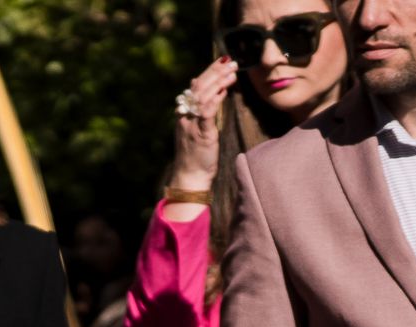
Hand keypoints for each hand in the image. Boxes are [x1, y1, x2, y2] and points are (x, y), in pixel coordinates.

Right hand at [168, 59, 236, 201]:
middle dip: (215, 72)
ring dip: (218, 82)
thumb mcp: (197, 128)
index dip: (209, 71)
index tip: (222, 60)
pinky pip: (206, 113)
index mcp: (184, 113)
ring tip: (231, 71)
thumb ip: (201, 109)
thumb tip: (204, 89)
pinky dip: (214, 100)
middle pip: (199, 87)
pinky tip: (224, 91)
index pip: (196, 86)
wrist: (189, 176)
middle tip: (230, 61)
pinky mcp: (200, 134)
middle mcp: (185, 116)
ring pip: (202, 96)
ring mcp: (191, 124)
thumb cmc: (196, 155)